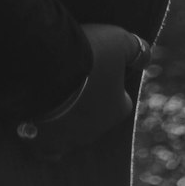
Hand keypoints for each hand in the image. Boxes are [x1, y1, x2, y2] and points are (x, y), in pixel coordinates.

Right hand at [16, 24, 150, 158]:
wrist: (46, 68)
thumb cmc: (87, 55)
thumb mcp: (118, 41)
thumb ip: (135, 49)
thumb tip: (147, 56)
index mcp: (116, 110)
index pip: (122, 103)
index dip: (113, 86)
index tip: (101, 70)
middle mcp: (94, 131)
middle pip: (95, 118)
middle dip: (87, 101)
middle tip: (74, 77)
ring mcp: (67, 140)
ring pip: (70, 133)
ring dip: (64, 117)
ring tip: (52, 95)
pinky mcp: (42, 142)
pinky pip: (45, 144)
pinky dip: (42, 134)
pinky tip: (37, 119)